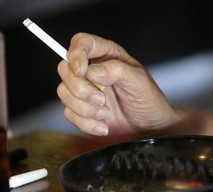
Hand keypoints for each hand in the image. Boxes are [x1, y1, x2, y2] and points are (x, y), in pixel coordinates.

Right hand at [57, 33, 178, 136]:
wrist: (148, 128)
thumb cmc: (148, 101)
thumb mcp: (140, 82)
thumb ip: (117, 71)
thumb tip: (93, 70)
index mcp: (107, 56)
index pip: (82, 43)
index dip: (76, 53)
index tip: (81, 71)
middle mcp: (92, 71)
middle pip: (65, 69)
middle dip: (81, 89)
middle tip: (102, 99)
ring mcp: (85, 91)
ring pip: (63, 93)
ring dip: (84, 108)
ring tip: (106, 113)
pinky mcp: (81, 110)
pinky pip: (69, 114)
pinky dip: (86, 123)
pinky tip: (103, 125)